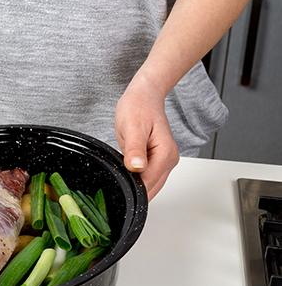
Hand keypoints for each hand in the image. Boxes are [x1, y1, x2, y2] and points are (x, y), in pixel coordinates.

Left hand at [115, 73, 179, 199]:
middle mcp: (169, 160)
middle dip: (133, 189)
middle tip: (115, 180)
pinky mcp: (158, 161)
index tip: (117, 184)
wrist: (144, 96)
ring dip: (134, 184)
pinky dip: (136, 178)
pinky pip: (147, 177)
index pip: (148, 184)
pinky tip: (126, 171)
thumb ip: (135, 149)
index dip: (131, 188)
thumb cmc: (138, 107)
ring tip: (121, 172)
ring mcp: (165, 162)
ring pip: (150, 185)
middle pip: (151, 188)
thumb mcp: (132, 127)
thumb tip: (137, 168)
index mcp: (165, 154)